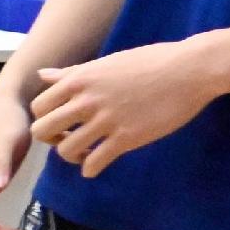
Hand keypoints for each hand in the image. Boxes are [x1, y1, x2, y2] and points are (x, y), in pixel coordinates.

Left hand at [27, 38, 223, 175]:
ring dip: (72, 156)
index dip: (45, 118)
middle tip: (68, 140)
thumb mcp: (105, 62)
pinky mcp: (127, 138)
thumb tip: (42, 75)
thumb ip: (71, 73)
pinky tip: (97, 166)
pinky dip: (90, 169)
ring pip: (66, 151)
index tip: (61, 122)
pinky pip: (94, 163)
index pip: (38, 107)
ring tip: (85, 153)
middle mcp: (86, 100)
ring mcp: (106, 120)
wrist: (190, 69)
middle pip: (42, 130)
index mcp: (79, 80)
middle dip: (51, 140)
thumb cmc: (150, 61)